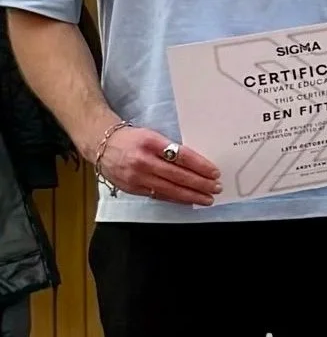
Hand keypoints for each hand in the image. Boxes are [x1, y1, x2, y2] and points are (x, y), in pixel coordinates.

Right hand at [93, 125, 221, 205]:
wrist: (100, 144)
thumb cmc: (131, 138)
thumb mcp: (152, 136)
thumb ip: (170, 148)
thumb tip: (196, 163)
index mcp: (150, 142)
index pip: (181, 156)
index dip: (200, 166)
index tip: (214, 172)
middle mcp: (142, 160)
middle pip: (177, 175)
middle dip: (200, 184)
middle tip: (216, 188)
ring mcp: (136, 176)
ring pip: (169, 189)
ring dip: (191, 195)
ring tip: (207, 198)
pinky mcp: (132, 188)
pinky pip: (158, 195)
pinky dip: (175, 198)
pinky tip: (188, 200)